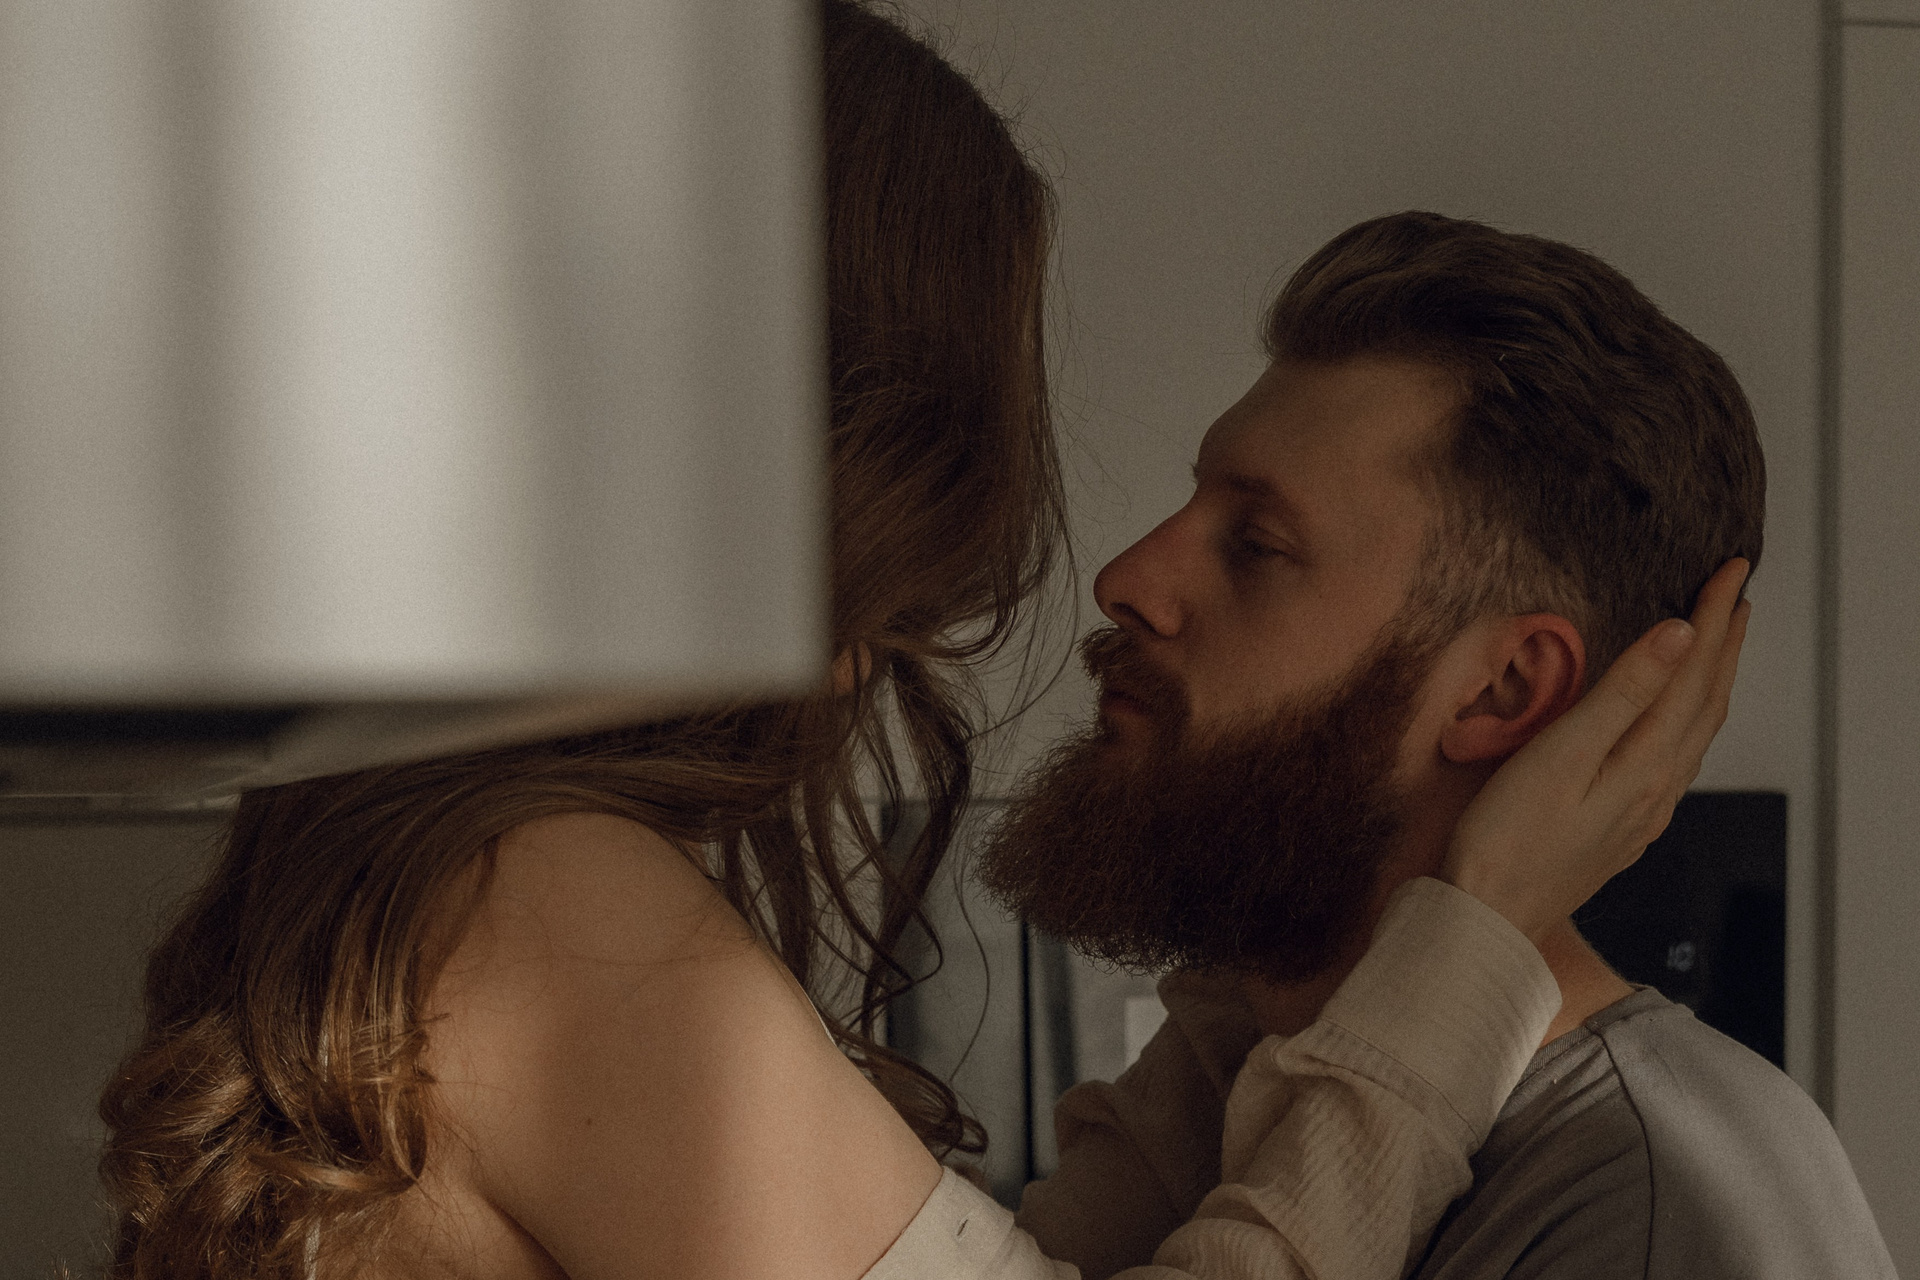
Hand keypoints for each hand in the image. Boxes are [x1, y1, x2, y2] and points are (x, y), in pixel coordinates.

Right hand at [1442, 558, 1752, 944]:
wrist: (1488, 921)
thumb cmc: (1507, 841)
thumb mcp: (1561, 755)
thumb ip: (1622, 694)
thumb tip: (1679, 637)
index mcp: (1646, 763)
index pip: (1693, 674)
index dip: (1713, 617)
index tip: (1730, 569)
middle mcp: (1657, 789)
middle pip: (1705, 703)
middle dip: (1723, 644)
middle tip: (1735, 592)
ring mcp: (1641, 814)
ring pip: (1694, 733)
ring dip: (1710, 682)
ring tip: (1716, 644)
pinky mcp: (1619, 830)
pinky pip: (1673, 760)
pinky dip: (1685, 721)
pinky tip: (1672, 723)